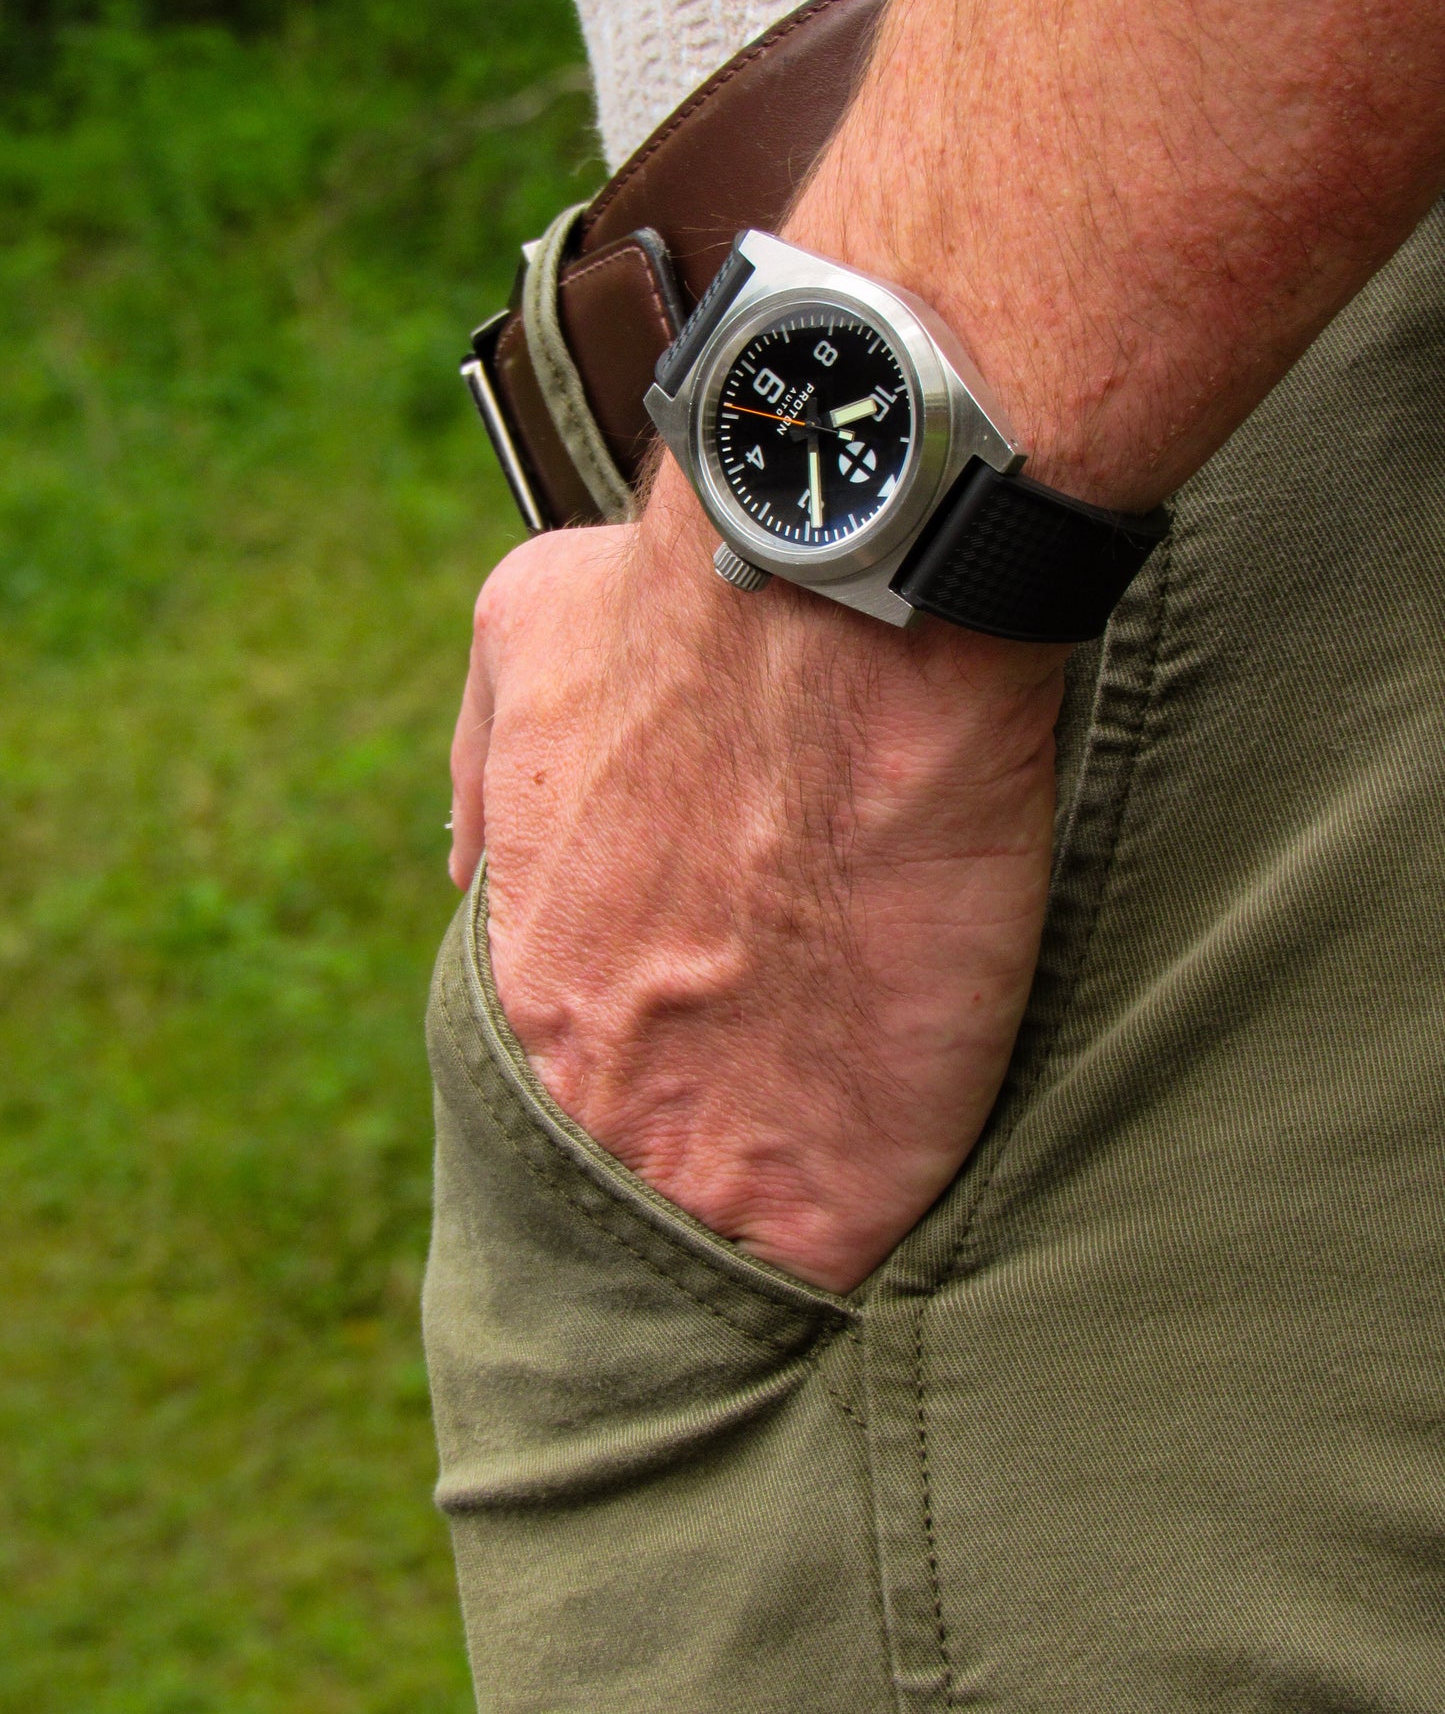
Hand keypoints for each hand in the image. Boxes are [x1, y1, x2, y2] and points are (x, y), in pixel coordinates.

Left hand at [450, 465, 1065, 1293]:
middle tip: (771, 1137)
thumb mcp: (519, 643)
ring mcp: (712, 1154)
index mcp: (528, 982)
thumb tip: (469, 862)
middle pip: (631, 1184)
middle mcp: (592, 1091)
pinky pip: (836, 1268)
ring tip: (844, 1180)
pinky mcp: (840, 1187)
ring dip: (776, 1218)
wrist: (841, 629)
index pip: (547, 1088)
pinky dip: (864, 1243)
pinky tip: (900, 1194)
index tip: (687, 1062)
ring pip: (731, 1246)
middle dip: (693, 1170)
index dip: (622, 1080)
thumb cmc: (684, 621)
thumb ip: (483, 768)